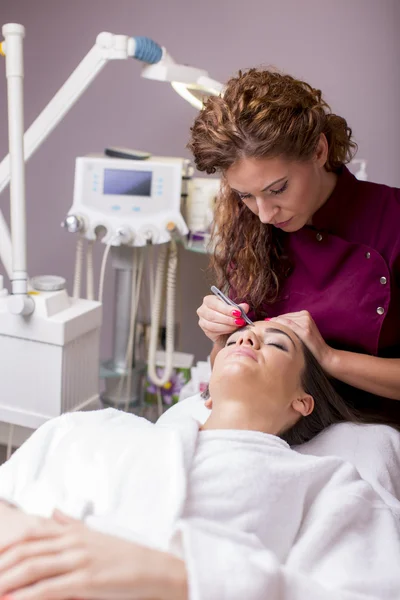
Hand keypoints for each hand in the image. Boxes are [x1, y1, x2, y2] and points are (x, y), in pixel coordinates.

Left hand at [0, 511, 186, 599]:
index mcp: (73, 531)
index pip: (31, 533)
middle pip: (26, 548)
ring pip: (33, 566)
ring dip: (7, 579)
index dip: (6, 544)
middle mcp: (73, 541)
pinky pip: (49, 588)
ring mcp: (79, 559)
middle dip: (2, 563)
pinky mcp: (87, 580)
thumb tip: (52, 511)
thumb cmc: (124, 555)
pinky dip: (26, 596)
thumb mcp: (95, 534)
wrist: (154, 569)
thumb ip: (70, 523)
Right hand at [197, 294, 249, 343]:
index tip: (238, 312)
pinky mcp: (206, 331)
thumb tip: (245, 306)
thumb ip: (240, 308)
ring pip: (213, 324)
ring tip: (238, 325)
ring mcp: (203, 321)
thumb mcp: (236, 309)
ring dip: (227, 325)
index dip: (226, 308)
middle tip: (240, 320)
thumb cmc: (231, 315)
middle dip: (228, 318)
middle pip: (212, 314)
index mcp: (209, 300)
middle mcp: (203, 310)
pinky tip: (233, 330)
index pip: (213, 302)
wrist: (229, 330)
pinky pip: (214, 331)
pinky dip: (225, 330)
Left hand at [269, 311, 334, 372]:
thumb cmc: (310, 345)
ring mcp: (306, 322)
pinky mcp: (306, 330)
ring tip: (267, 333)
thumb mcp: (301, 332)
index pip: (284, 316)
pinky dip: (279, 327)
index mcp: (304, 314)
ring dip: (275, 326)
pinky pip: (288, 325)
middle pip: (283, 317)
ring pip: (284, 321)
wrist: (324, 355)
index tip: (265, 327)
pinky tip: (273, 333)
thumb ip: (290, 326)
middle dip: (273, 324)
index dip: (274, 322)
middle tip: (263, 330)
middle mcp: (305, 316)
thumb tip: (270, 323)